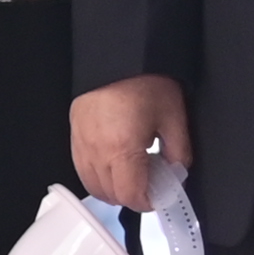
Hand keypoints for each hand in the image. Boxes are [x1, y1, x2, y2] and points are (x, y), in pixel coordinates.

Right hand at [70, 72, 187, 210]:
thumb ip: (179, 151)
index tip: (160, 195)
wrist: (117, 51)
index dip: (148, 203)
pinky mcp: (74, 134)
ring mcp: (81, 143)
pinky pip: (82, 168)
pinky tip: (113, 163)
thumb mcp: (173, 116)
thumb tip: (177, 172)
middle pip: (110, 196)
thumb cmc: (144, 80)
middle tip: (150, 183)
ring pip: (93, 185)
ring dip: (113, 189)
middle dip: (132, 196)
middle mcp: (97, 151)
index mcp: (122, 150)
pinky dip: (97, 174)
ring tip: (132, 173)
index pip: (131, 196)